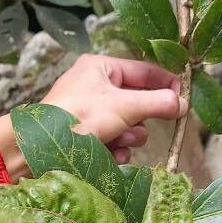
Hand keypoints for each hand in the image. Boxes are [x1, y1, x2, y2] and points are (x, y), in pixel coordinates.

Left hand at [42, 54, 187, 163]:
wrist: (37, 150)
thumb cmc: (77, 118)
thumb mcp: (124, 107)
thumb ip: (157, 103)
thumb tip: (183, 103)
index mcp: (101, 68)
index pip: (144, 71)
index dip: (166, 83)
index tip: (184, 98)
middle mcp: (95, 87)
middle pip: (138, 101)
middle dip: (141, 118)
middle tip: (141, 124)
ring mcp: (91, 112)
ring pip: (128, 124)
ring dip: (130, 136)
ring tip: (118, 140)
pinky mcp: (87, 135)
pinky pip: (115, 140)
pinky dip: (117, 148)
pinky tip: (110, 154)